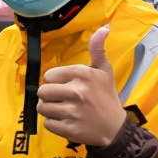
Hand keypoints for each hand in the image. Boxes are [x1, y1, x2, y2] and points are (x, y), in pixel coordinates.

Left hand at [37, 26, 124, 146]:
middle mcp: (76, 91)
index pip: (48, 75)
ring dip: (50, 110)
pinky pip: (47, 123)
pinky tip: (66, 121)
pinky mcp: (68, 129)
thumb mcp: (104, 70)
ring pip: (42, 108)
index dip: (55, 81)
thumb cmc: (106, 97)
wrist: (115, 128)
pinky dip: (54, 124)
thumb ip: (98, 48)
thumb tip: (104, 27)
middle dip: (49, 96)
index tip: (66, 86)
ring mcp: (72, 112)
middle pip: (42, 92)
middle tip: (62, 99)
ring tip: (63, 110)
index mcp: (83, 74)